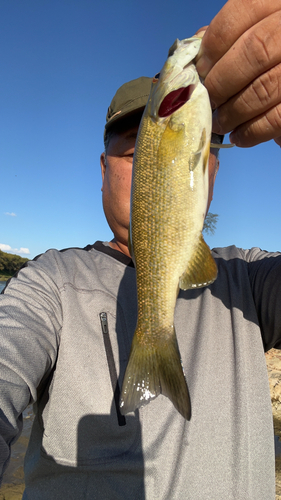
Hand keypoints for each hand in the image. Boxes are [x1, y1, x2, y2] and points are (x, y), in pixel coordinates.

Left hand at [195, 0, 280, 147]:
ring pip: (264, 88)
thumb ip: (230, 36)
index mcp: (275, 5)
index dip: (211, 48)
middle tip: (208, 102)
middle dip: (220, 83)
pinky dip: (252, 131)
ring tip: (220, 122)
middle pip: (253, 53)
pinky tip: (239, 136)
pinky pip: (276, 118)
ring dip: (233, 112)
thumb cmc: (271, 53)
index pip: (236, 18)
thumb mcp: (256, 29)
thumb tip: (196, 52)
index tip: (199, 72)